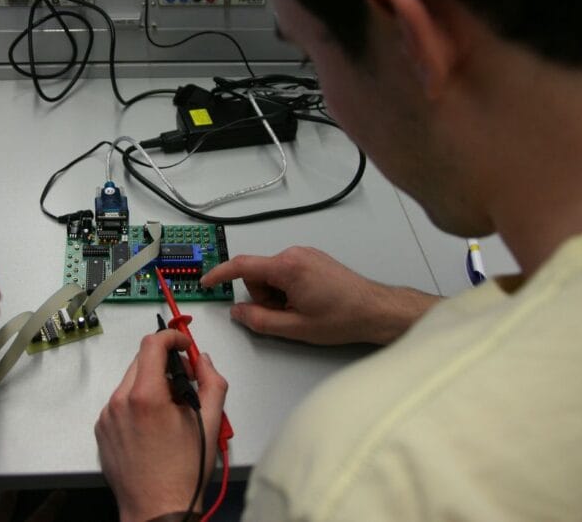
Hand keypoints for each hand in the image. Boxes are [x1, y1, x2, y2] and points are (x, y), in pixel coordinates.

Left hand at [96, 330, 227, 521]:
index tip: (183, 345)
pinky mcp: (101, 430)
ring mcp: (107, 417)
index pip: (153, 344)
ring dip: (150, 385)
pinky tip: (153, 426)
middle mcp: (119, 402)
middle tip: (184, 382)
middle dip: (164, 363)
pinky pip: (119, 403)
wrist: (157, 510)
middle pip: (141, 360)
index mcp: (146, 396)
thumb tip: (203, 360)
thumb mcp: (212, 422)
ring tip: (170, 411)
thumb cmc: (183, 473)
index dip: (172, 337)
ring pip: (130, 382)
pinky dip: (136, 403)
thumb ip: (212, 382)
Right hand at [200, 246, 439, 344]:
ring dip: (277, 295)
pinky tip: (308, 302)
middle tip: (286, 315)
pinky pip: (286, 272)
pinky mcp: (312, 259)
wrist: (376, 310)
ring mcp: (304, 254)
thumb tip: (238, 313)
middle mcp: (294, 254)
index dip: (219, 275)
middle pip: (258, 275)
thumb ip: (259, 321)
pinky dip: (288, 289)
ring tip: (301, 310)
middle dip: (263, 297)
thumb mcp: (295, 328)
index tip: (206, 282)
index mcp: (287, 267)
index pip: (242, 266)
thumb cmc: (342, 318)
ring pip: (272, 275)